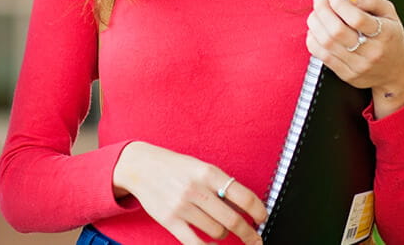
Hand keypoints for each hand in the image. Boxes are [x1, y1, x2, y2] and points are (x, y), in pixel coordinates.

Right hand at [111, 141, 265, 244]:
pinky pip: (195, 243)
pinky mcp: (170, 221)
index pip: (243, 196)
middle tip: (255, 239)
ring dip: (224, 236)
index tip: (262, 219)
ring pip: (216, 232)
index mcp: (208, 172)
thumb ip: (221, 184)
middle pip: (233, 220)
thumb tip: (247, 207)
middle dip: (249, 234)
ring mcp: (182, 206)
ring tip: (221, 230)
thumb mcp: (200, 167)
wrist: (140, 166)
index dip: (258, 211)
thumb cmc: (175, 167)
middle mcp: (196, 189)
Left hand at [305, 0, 403, 117]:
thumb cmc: (391, 38)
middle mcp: (371, 51)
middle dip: (322, 11)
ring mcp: (358, 65)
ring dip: (315, 24)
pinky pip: (323, 57)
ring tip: (315, 14)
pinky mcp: (347, 75)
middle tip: (318, 0)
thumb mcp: (390, 14)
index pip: (357, 19)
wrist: (397, 73)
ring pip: (327, 44)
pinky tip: (314, 31)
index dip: (340, 5)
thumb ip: (370, 0)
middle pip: (337, 31)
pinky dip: (313, 41)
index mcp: (384, 33)